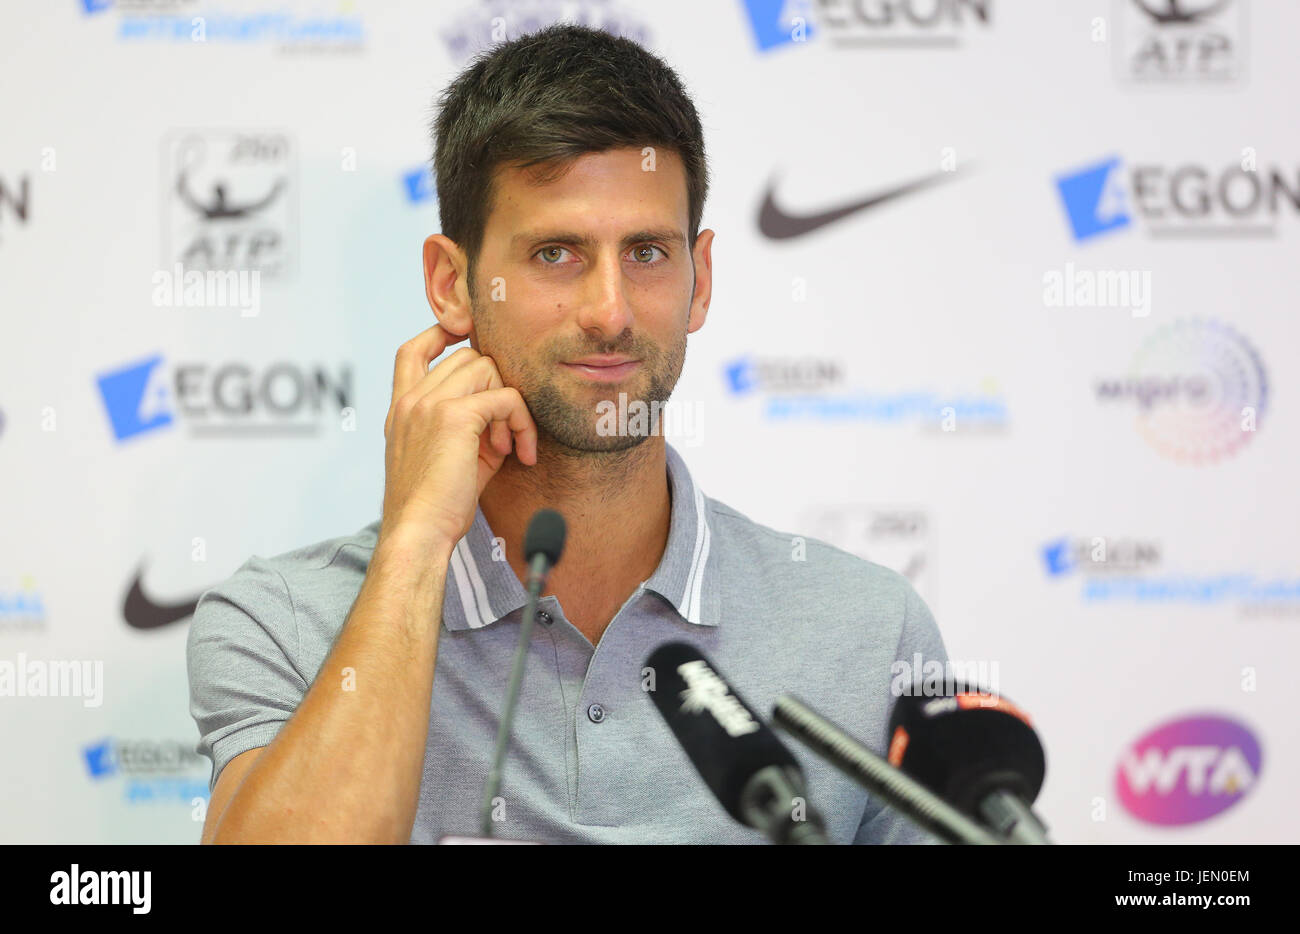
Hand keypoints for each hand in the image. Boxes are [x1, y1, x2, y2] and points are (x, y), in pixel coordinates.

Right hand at [378, 324, 537, 550]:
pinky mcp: (454, 416)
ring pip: (487, 369)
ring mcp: (429, 404)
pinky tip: (519, 454)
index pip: (412, 350)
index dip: (441, 334)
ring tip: (507, 447)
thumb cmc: (436, 506)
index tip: (470, 343)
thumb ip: (468, 427)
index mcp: (401, 410)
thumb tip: (504, 414)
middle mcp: (410, 401)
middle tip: (502, 436)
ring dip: (509, 406)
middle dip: (496, 388)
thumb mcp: (449, 458)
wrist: (419, 532)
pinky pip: (505, 398)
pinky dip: (521, 424)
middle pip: (467, 357)